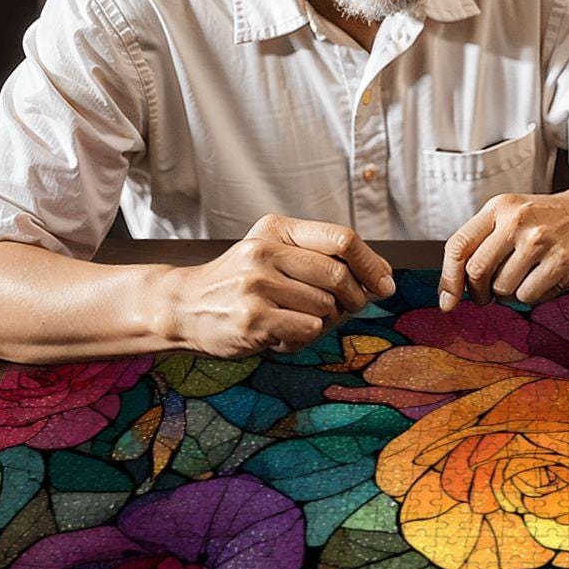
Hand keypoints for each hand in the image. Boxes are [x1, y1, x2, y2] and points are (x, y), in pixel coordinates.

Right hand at [163, 214, 394, 356]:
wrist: (182, 307)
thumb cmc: (240, 284)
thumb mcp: (275, 255)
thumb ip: (323, 259)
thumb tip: (383, 276)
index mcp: (277, 229)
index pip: (342, 238)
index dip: (372, 263)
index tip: (385, 284)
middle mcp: (265, 251)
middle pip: (339, 275)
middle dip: (352, 299)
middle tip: (343, 311)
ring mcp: (256, 284)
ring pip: (326, 307)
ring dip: (322, 322)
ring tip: (294, 321)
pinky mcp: (253, 318)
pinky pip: (308, 330)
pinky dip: (303, 339)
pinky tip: (279, 335)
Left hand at [438, 187, 568, 310]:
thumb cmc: (543, 219)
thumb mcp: (509, 214)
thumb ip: (481, 241)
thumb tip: (452, 288)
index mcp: (499, 207)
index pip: (459, 245)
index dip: (448, 278)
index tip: (447, 301)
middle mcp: (518, 220)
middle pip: (477, 271)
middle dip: (478, 292)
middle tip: (485, 295)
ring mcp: (541, 241)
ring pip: (502, 288)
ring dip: (507, 293)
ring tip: (521, 278)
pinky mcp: (561, 261)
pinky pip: (528, 295)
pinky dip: (530, 295)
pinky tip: (540, 279)